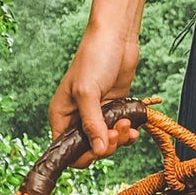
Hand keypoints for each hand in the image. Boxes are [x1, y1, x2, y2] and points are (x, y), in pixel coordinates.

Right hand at [48, 26, 141, 168]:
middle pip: (90, 150)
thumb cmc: (94, 58)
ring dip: (119, 139)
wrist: (116, 38)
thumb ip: (92, 124)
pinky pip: (120, 133)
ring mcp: (97, 116)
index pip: (67, 151)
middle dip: (106, 146)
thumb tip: (98, 151)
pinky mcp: (114, 111)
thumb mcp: (88, 93)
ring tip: (126, 124)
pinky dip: (127, 134)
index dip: (82, 157)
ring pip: (107, 143)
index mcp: (61, 116)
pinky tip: (133, 128)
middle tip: (117, 132)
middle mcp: (77, 119)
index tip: (98, 150)